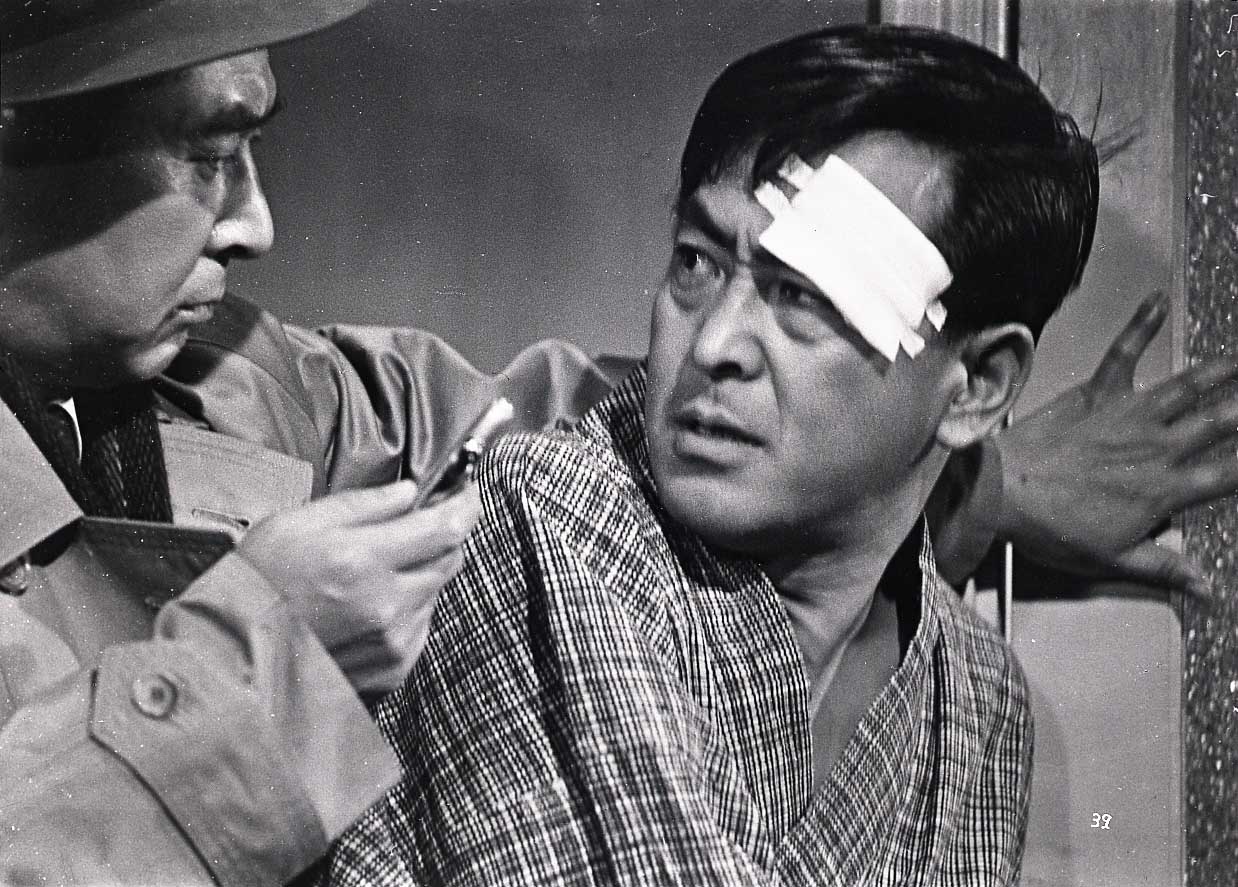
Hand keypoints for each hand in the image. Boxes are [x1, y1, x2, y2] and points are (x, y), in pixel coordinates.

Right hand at [237, 480, 481, 697]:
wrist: (229, 657)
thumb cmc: (256, 585)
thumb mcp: (297, 523)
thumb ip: (363, 505)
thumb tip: (411, 492)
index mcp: (361, 560)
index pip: (444, 528)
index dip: (466, 505)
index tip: (470, 491)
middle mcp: (386, 605)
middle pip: (449, 559)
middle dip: (444, 536)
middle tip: (423, 524)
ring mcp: (392, 643)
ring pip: (435, 593)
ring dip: (421, 574)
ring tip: (374, 572)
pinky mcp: (392, 671)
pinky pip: (420, 627)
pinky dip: (408, 609)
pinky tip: (369, 606)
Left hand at [995, 291, 1237, 596]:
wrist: (1000, 491)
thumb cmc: (1049, 526)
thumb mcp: (1110, 559)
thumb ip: (1163, 568)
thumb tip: (1207, 587)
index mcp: (1164, 490)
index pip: (1229, 475)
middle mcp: (1156, 447)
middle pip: (1221, 422)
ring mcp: (1128, 415)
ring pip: (1188, 386)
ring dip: (1223, 369)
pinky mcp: (1096, 393)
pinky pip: (1123, 353)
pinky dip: (1140, 324)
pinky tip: (1157, 298)